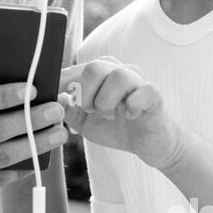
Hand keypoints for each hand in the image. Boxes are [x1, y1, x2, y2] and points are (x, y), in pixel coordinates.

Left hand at [58, 56, 185, 171]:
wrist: (149, 144)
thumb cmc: (116, 128)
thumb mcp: (84, 123)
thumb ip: (69, 110)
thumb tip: (57, 97)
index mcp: (98, 75)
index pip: (73, 70)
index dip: (62, 86)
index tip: (60, 104)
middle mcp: (118, 71)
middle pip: (94, 68)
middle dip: (86, 95)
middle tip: (91, 111)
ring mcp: (138, 81)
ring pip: (118, 76)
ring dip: (107, 101)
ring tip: (110, 115)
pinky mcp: (155, 95)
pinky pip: (144, 90)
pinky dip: (133, 105)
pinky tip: (131, 115)